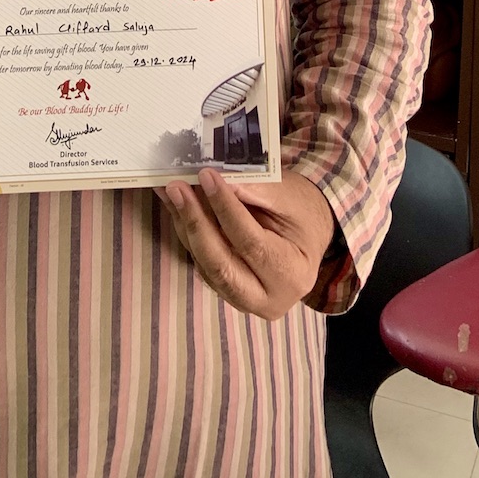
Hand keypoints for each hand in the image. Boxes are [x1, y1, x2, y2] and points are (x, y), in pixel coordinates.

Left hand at [156, 168, 336, 320]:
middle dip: (196, 223)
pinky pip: (202, 263)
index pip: (250, 243)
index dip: (225, 209)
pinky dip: (188, 233)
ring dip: (185, 226)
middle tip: (177, 188)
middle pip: (221, 265)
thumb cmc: (303, 212)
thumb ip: (259, 191)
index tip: (207, 176)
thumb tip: (221, 181)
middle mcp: (268, 298)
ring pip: (206, 266)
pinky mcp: (227, 292)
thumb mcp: (290, 196)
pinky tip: (176, 206)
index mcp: (291, 274)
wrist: (308, 235)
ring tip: (170, 192)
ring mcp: (244, 301)